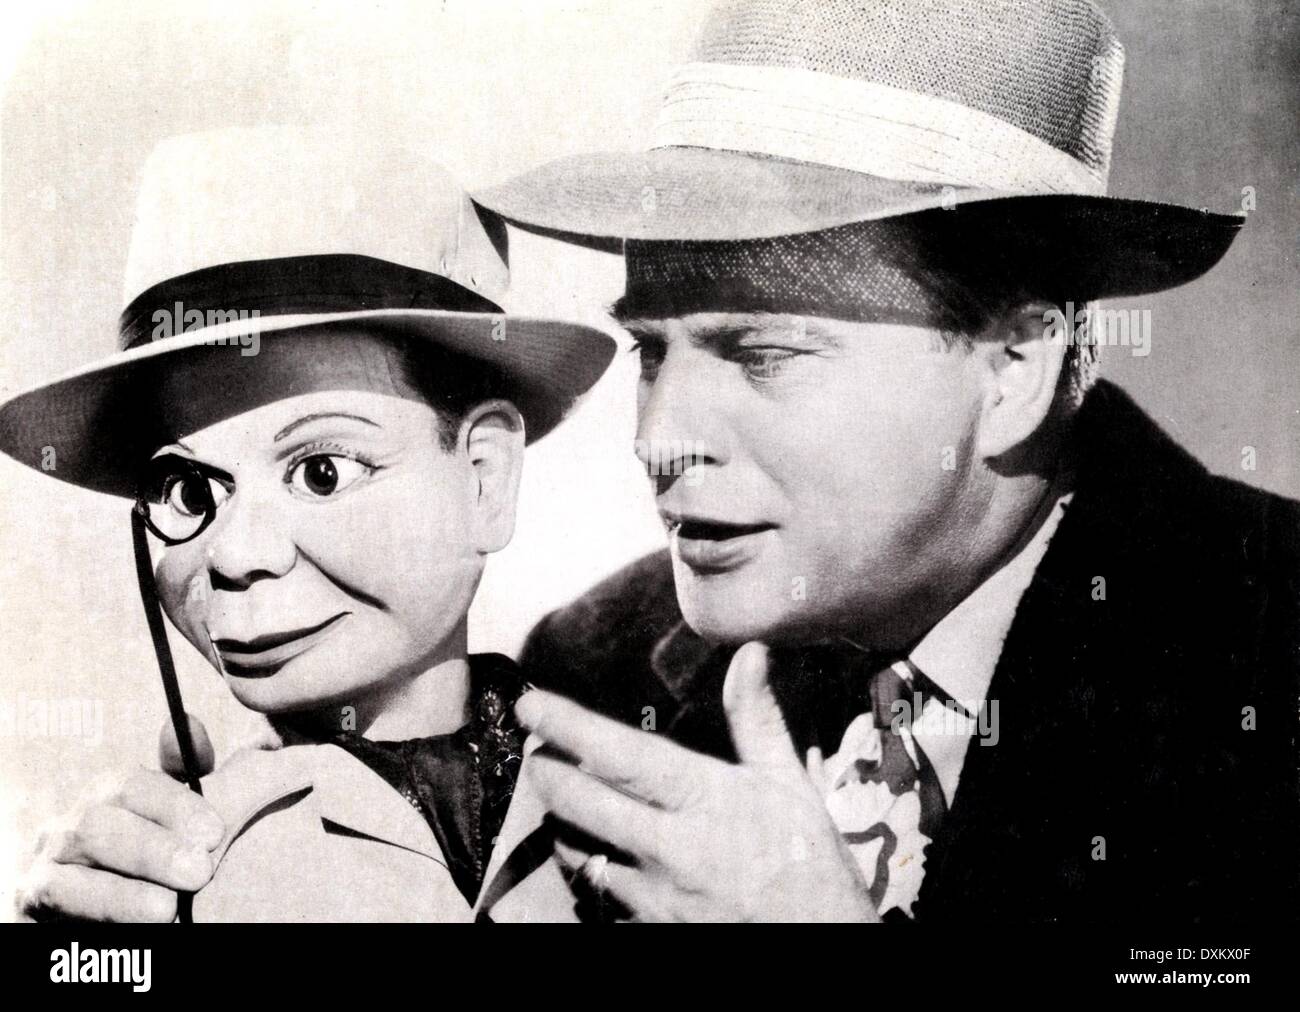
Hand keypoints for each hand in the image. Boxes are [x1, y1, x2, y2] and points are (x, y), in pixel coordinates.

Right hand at [15, 714, 222, 921]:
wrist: (126, 919)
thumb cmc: (165, 859)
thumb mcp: (183, 817)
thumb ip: (193, 774)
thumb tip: (190, 723)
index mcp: (107, 795)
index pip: (131, 786)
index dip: (175, 806)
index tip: (215, 833)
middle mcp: (69, 827)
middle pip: (97, 827)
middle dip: (152, 850)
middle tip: (200, 871)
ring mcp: (44, 869)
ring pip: (68, 877)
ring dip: (123, 894)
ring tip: (170, 909)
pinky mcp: (29, 909)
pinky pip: (55, 911)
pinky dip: (99, 918)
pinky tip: (142, 925)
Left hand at [515, 642, 879, 921]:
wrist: (819, 944)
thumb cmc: (807, 863)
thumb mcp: (789, 785)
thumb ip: (758, 719)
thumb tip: (750, 653)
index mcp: (705, 799)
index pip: (620, 754)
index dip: (567, 725)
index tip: (530, 703)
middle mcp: (669, 847)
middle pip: (579, 802)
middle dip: (546, 772)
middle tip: (537, 752)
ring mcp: (653, 895)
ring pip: (578, 850)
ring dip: (565, 821)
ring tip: (566, 800)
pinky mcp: (646, 928)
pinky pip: (598, 892)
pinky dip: (590, 867)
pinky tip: (598, 853)